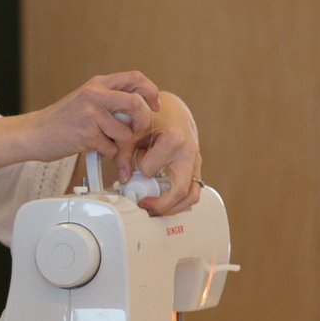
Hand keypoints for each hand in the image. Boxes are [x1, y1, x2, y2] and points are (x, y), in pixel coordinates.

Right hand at [33, 71, 160, 176]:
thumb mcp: (86, 100)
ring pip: (125, 133)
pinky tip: (91, 147)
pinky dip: (105, 153)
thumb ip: (110, 99)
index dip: (151, 92)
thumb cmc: (61, 120)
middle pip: (137, 105)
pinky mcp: (87, 135)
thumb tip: (140, 106)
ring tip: (102, 140)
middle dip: (141, 122)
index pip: (136, 78)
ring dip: (119, 143)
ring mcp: (90, 115)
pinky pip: (111, 149)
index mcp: (98, 84)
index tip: (154, 106)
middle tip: (135, 130)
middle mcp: (95, 95)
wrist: (34, 133)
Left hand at [130, 92, 201, 215]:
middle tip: (144, 206)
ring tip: (155, 209)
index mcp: (173, 141)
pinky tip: (163, 201)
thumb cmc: (155, 118)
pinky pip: (192, 190)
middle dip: (161, 205)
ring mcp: (196, 162)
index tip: (132, 168)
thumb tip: (123, 178)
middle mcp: (189, 152)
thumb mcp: (133, 132)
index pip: (149, 169)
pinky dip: (179, 200)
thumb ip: (123, 154)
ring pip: (192, 195)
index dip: (137, 170)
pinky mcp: (196, 168)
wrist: (173, 110)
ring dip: (173, 208)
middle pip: (181, 191)